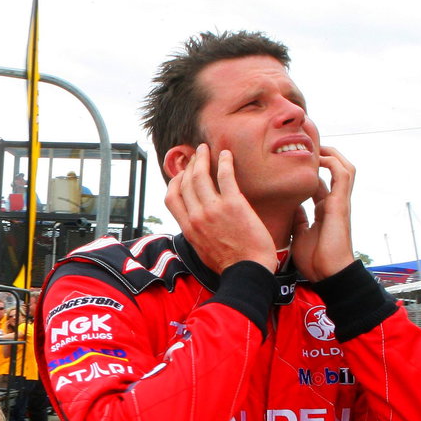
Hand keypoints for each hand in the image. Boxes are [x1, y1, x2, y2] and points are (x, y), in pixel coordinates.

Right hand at [165, 144, 275, 273]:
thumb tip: (196, 226)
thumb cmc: (230, 264)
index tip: (182, 174)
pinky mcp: (233, 204)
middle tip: (195, 156)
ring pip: (200, 176)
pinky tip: (226, 155)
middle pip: (185, 182)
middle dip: (189, 165)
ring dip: (202, 159)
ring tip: (205, 150)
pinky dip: (223, 162)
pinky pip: (224, 176)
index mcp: (188, 228)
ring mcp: (213, 209)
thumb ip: (197, 234)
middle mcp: (196, 216)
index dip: (175, 182)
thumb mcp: (203, 251)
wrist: (248, 271)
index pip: (171, 198)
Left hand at [289, 146, 356, 281]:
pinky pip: (343, 175)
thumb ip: (298, 219)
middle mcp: (333, 203)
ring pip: (344, 168)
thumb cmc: (315, 259)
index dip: (310, 171)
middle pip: (335, 171)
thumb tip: (291, 207)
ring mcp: (340, 202)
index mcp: (323, 210)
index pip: (320, 183)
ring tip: (316, 144)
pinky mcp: (341, 203)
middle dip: (325, 155)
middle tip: (307, 144)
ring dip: (332, 154)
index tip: (294, 159)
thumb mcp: (299, 234)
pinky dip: (333, 162)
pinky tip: (319, 156)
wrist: (328, 273)